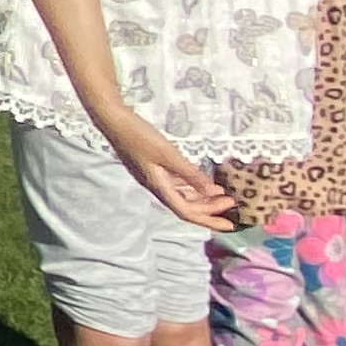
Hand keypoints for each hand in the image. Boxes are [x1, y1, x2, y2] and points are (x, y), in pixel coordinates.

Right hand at [106, 120, 233, 230]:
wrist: (113, 121)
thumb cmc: (140, 136)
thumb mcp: (168, 154)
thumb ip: (190, 174)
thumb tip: (213, 193)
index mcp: (159, 187)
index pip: (187, 212)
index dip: (209, 220)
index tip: (230, 225)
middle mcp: (156, 187)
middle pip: (185, 206)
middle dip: (210, 208)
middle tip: (232, 202)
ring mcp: (154, 177)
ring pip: (182, 196)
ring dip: (202, 198)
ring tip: (223, 194)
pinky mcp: (153, 168)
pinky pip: (176, 185)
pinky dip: (191, 186)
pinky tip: (202, 182)